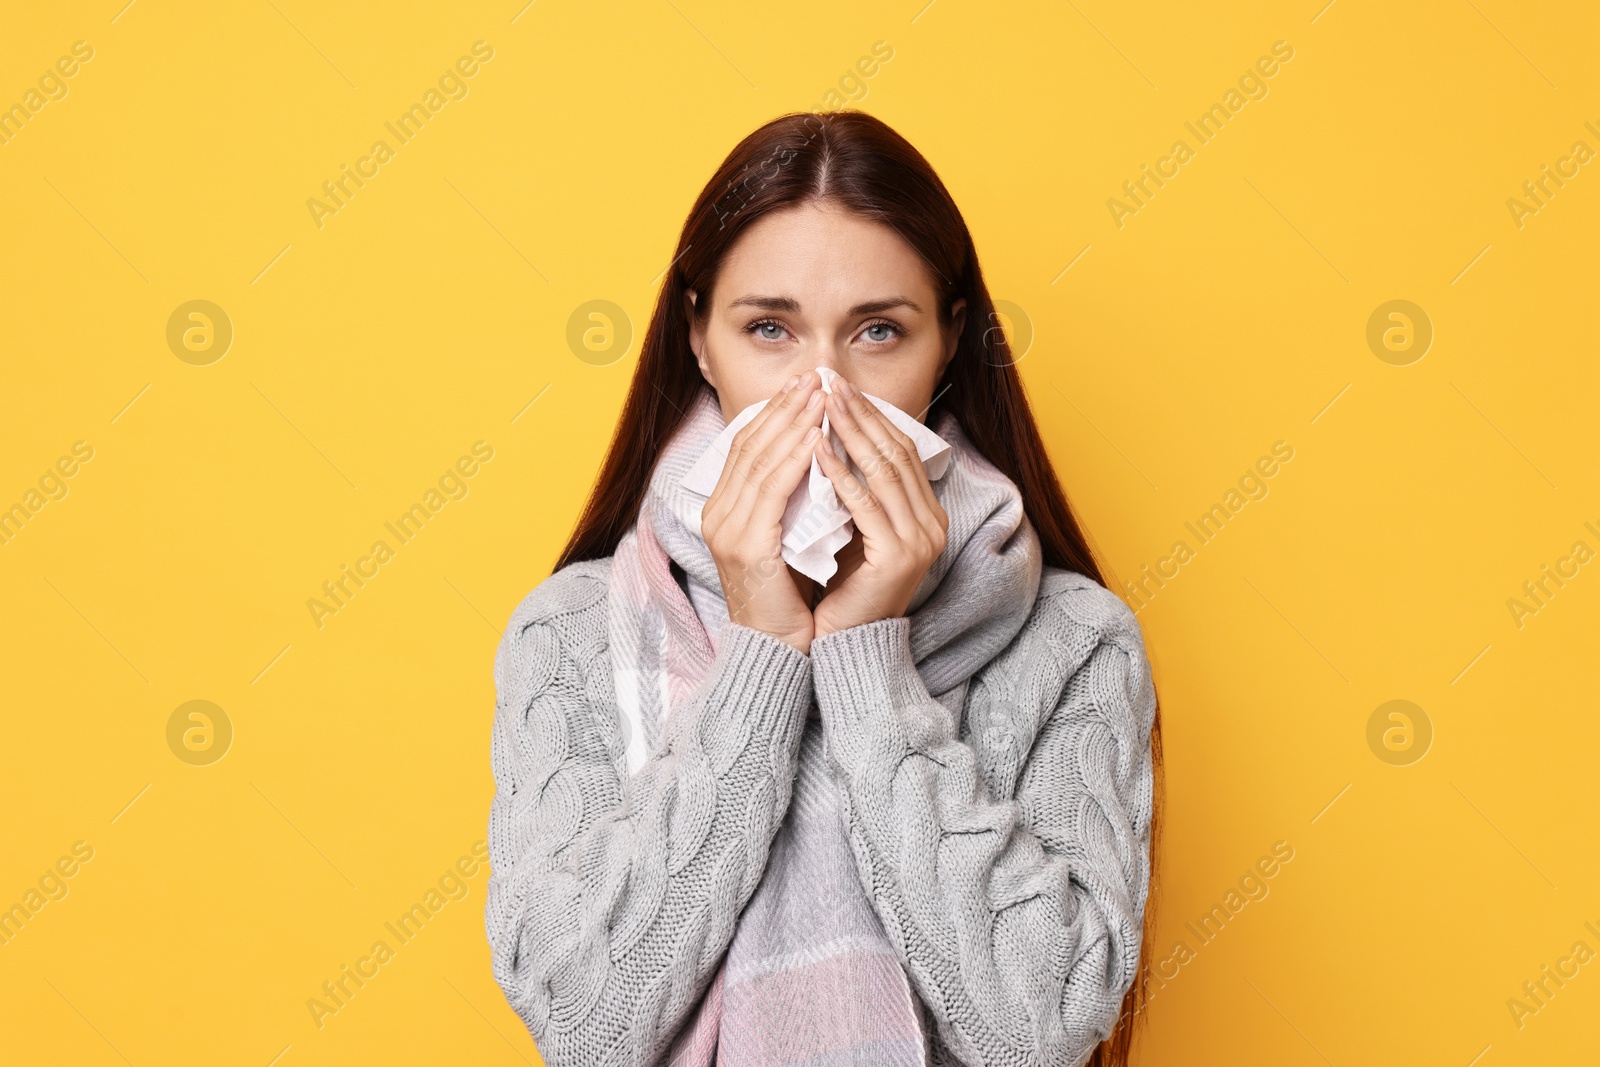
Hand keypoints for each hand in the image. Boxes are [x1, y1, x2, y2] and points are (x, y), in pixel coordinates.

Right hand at [701, 369, 826, 654]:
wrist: (780, 648)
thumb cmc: (792, 594)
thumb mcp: (788, 534)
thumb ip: (792, 498)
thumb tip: (819, 451)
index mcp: (723, 509)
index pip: (746, 446)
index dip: (774, 412)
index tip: (803, 385)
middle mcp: (718, 515)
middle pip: (750, 445)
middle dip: (785, 408)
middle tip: (815, 377)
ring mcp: (728, 530)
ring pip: (760, 462)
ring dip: (793, 424)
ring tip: (821, 396)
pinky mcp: (746, 546)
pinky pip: (771, 492)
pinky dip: (794, 460)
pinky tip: (816, 438)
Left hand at [810, 376, 948, 638]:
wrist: (844, 642)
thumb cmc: (841, 586)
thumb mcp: (853, 527)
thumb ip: (855, 489)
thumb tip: (829, 434)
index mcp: (927, 514)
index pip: (901, 449)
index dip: (871, 415)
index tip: (837, 388)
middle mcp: (932, 523)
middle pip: (895, 452)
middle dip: (860, 413)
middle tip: (828, 381)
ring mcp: (920, 540)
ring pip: (883, 470)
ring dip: (850, 432)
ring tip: (821, 403)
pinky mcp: (899, 556)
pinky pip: (866, 504)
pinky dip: (840, 473)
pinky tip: (817, 450)